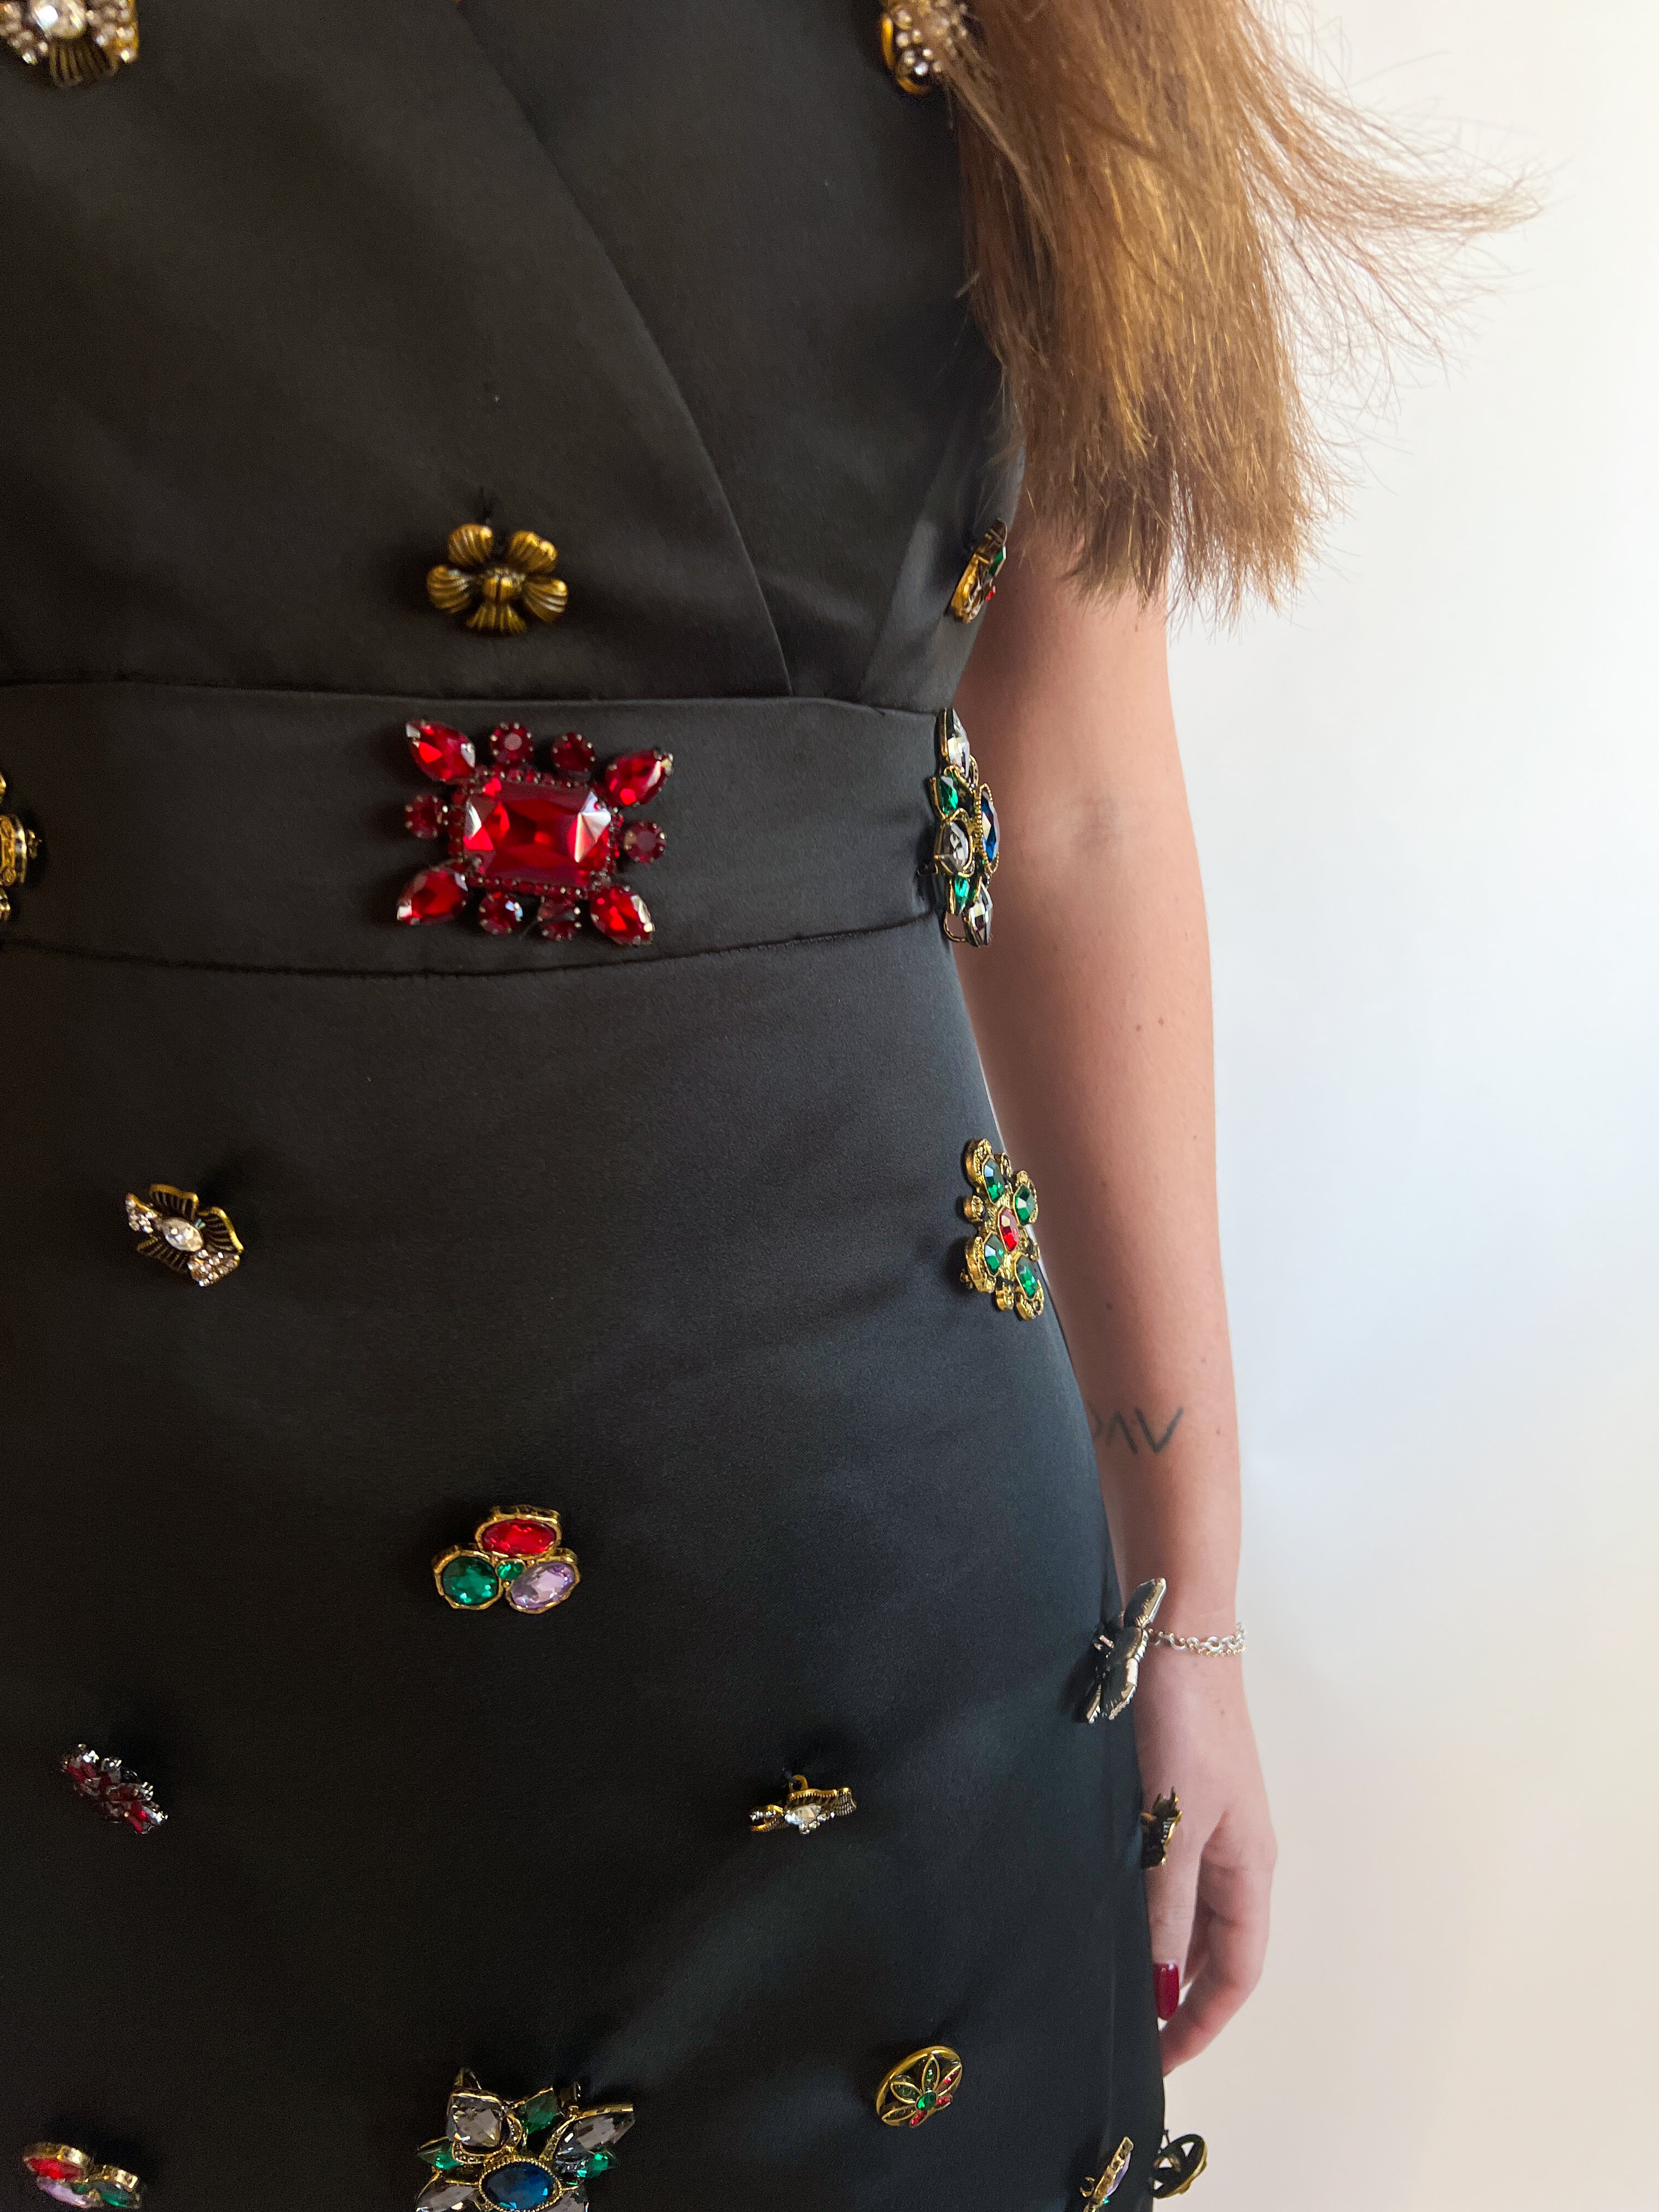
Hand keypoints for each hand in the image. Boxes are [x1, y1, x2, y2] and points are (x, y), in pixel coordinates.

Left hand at [1132, 1644, 1274, 2069]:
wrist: (1174, 1631)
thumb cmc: (1185, 1721)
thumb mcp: (1175, 1822)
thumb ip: (1167, 1902)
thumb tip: (1160, 1979)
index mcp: (1249, 1865)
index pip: (1237, 1971)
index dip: (1203, 2021)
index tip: (1160, 2060)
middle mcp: (1233, 1849)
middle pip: (1213, 1946)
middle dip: (1177, 1994)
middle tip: (1124, 2029)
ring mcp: (1204, 1819)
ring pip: (1183, 1908)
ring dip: (1155, 1947)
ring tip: (1106, 1976)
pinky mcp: (1172, 1791)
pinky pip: (1162, 1866)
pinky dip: (1139, 1898)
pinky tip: (1100, 1903)